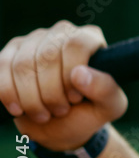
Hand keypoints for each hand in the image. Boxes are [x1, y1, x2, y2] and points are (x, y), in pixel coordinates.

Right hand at [0, 21, 126, 149]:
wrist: (63, 125)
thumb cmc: (90, 111)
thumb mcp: (110, 106)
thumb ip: (105, 90)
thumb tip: (80, 74)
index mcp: (90, 38)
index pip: (76, 44)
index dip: (71, 74)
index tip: (74, 98)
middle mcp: (60, 32)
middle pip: (47, 55)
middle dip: (51, 92)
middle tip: (59, 111)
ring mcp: (32, 40)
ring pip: (22, 64)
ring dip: (31, 98)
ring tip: (44, 114)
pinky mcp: (9, 54)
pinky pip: (1, 68)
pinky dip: (8, 94)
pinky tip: (19, 109)